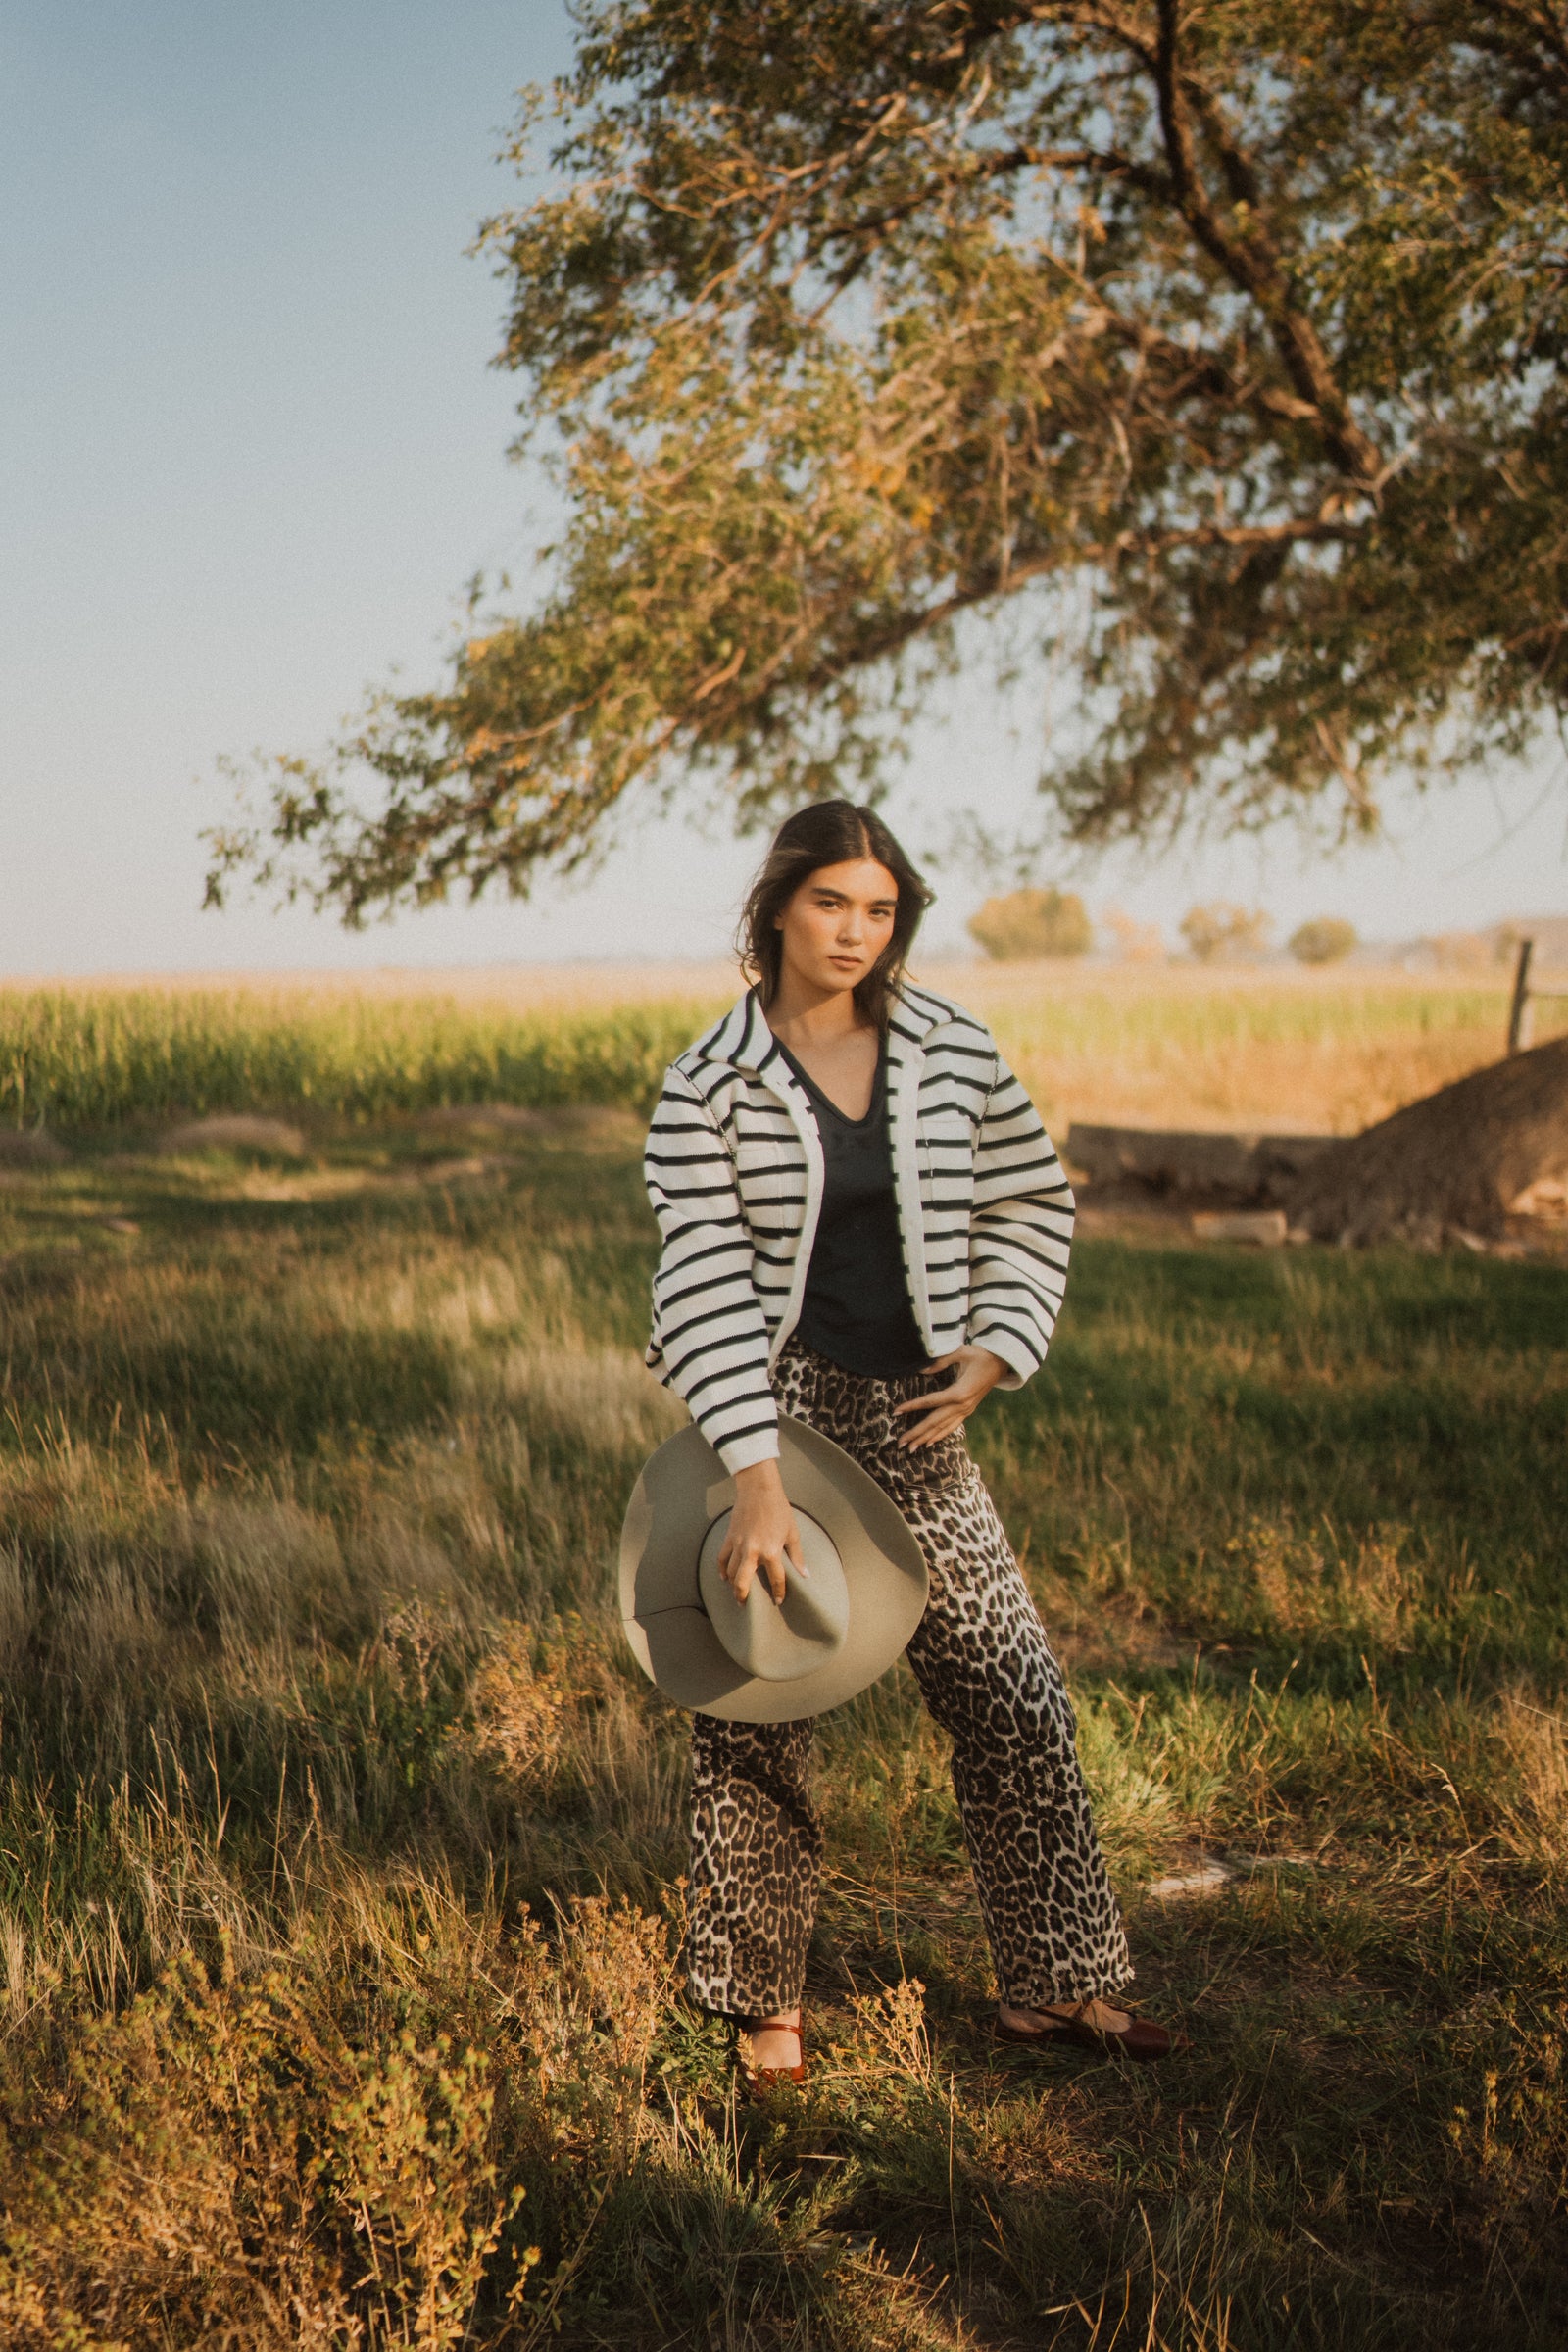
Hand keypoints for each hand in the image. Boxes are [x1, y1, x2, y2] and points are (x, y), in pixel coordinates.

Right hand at [716, 1460, 803, 1604]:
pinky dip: (722, 1569)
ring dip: (733, 1585)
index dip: (778, 1592)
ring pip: (731, 1572)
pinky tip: (724, 1577)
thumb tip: (805, 1575)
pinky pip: (722, 1558)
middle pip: (743, 1582)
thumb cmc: (779, 1509)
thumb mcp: (792, 1533)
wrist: (759, 1489)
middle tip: (745, 1605)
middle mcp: (753, 1551)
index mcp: (771, 1550)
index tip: (779, 1600)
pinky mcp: (730, 1537)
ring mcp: (738, 1544)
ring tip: (737, 1593)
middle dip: (743, 1596)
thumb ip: (797, 1556)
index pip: (776, 1579)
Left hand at [891, 1344, 1007, 1450]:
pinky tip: (929, 1443)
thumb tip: (921, 1370)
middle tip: (900, 1443)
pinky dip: (939, 1436)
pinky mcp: (968, 1411)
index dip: (912, 1406)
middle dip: (916, 1433)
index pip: (930, 1401)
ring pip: (942, 1428)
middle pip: (935, 1422)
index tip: (896, 1412)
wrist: (1001, 1363)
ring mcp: (966, 1410)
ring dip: (925, 1439)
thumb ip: (940, 1361)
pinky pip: (952, 1427)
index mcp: (959, 1392)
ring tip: (911, 1449)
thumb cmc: (980, 1355)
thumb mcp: (961, 1352)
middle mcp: (962, 1405)